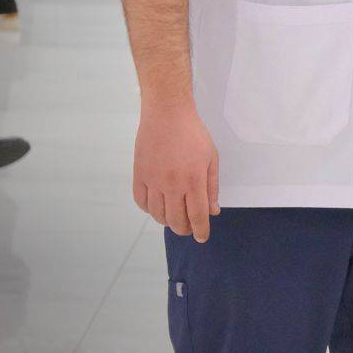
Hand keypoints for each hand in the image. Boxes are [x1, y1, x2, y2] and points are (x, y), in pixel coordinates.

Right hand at [134, 100, 219, 242]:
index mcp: (194, 180)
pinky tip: (158, 206)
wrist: (167, 115)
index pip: (197, 216)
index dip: (200, 230)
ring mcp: (153, 181)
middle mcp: (172, 184)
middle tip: (189, 227)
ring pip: (158, 215)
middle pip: (176, 220)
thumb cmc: (193, 134)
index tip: (202, 237)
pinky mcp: (139, 175)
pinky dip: (150, 210)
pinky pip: (142, 202)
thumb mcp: (211, 158)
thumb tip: (213, 211)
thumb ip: (212, 187)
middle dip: (184, 229)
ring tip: (175, 217)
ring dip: (167, 221)